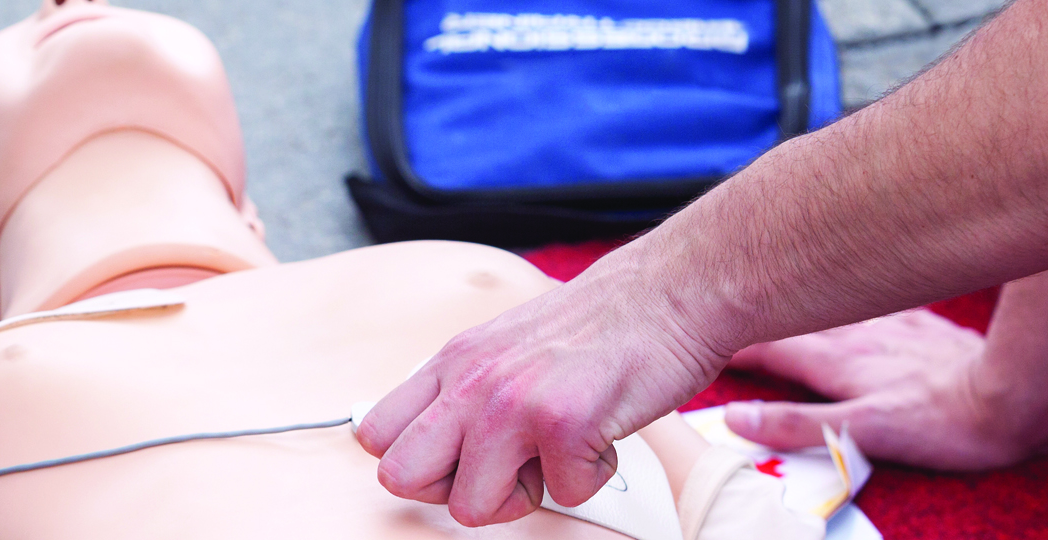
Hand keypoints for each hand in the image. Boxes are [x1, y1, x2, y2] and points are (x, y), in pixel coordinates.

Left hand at [352, 266, 727, 526]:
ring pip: (471, 508)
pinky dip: (590, 476)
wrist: (671, 291)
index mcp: (453, 362)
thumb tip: (436, 449)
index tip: (459, 461)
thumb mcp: (505, 345)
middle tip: (504, 470)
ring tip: (558, 451)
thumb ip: (467, 389)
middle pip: (401, 478)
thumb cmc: (601, 324)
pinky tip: (602, 434)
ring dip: (525, 495)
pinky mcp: (563, 425)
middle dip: (452, 492)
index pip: (376, 436)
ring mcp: (512, 404)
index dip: (416, 464)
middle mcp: (471, 382)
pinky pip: (562, 498)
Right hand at [721, 309, 1047, 469]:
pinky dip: (855, 285)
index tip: (696, 322)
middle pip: (793, 314)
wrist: (1021, 397)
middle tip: (723, 287)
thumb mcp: (866, 433)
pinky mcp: (923, 324)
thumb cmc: (952, 422)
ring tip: (776, 274)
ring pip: (832, 297)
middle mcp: (860, 335)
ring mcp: (891, 324)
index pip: (769, 342)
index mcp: (839, 361)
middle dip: (757, 303)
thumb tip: (741, 420)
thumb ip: (799, 425)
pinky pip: (877, 297)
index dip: (730, 335)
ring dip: (800, 290)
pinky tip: (854, 280)